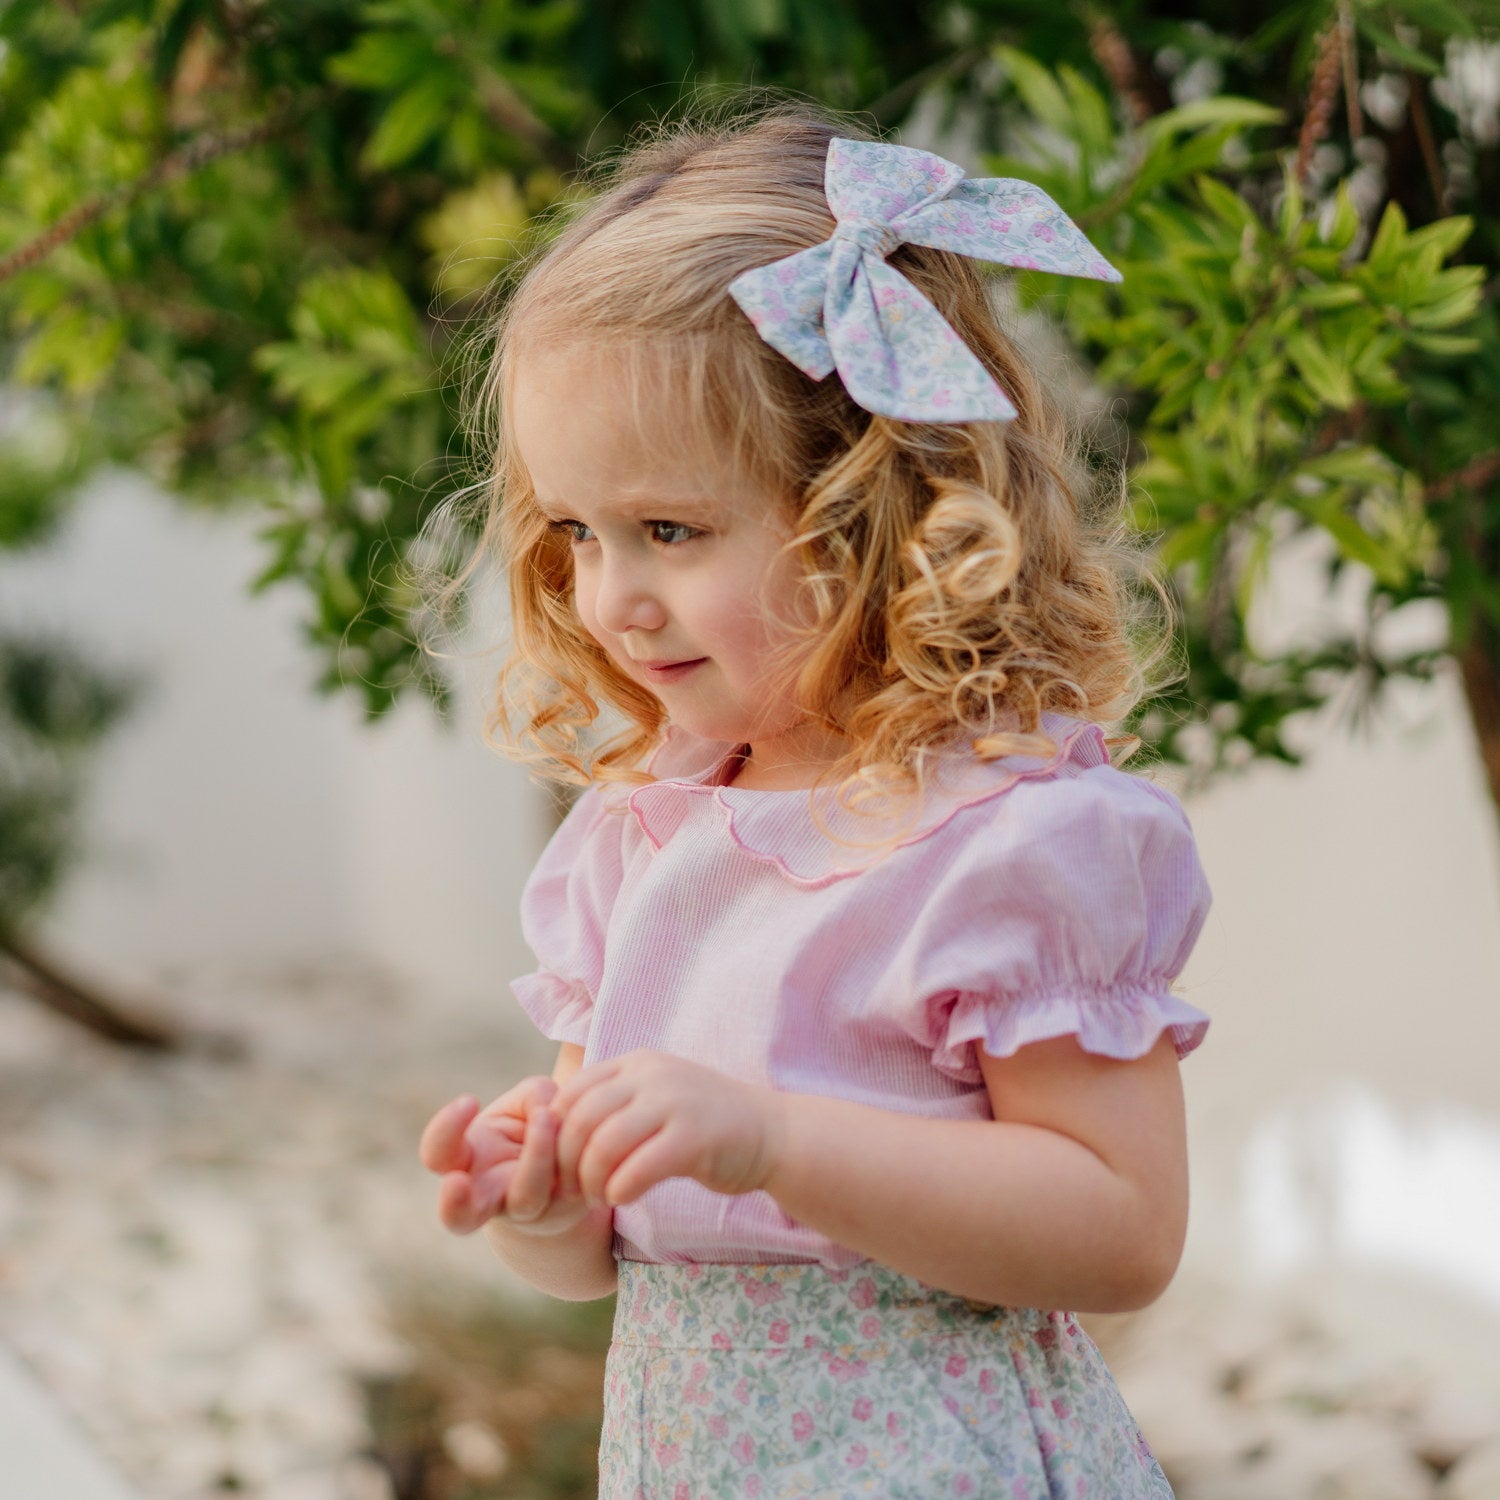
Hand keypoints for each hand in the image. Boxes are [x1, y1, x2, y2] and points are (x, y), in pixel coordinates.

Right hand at [418, 1076, 594, 1236]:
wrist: (568, 1170)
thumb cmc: (532, 1129)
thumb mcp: (526, 1103)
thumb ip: (534, 1096)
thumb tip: (549, 1108)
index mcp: (468, 1160)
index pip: (438, 1153)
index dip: (445, 1130)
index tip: (469, 1100)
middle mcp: (490, 1195)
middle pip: (460, 1216)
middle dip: (453, 1205)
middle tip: (456, 1183)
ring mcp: (528, 1208)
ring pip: (526, 1197)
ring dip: (536, 1154)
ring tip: (547, 1114)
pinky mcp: (567, 1208)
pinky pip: (571, 1183)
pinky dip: (580, 1148)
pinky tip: (588, 1128)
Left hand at [550, 1049, 783, 1206]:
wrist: (771, 1132)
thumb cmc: (704, 1122)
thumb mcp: (656, 1095)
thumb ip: (615, 1102)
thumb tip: (558, 1128)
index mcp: (637, 1063)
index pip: (573, 1091)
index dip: (556, 1132)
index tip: (561, 1163)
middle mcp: (652, 1076)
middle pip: (582, 1119)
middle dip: (568, 1161)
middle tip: (574, 1190)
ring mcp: (675, 1104)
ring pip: (604, 1144)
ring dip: (591, 1180)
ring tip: (598, 1198)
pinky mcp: (693, 1139)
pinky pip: (637, 1169)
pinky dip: (620, 1190)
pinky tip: (623, 1199)